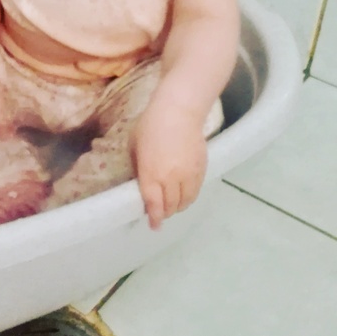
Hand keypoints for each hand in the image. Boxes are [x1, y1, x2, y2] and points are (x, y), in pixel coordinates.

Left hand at [131, 97, 207, 229]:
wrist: (179, 111)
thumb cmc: (151, 124)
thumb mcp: (135, 146)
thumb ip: (138, 167)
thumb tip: (141, 181)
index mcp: (151, 174)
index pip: (155, 205)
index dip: (155, 218)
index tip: (154, 225)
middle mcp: (171, 179)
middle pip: (171, 207)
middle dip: (165, 212)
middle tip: (160, 210)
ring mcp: (189, 175)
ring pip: (186, 202)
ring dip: (178, 206)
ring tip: (172, 203)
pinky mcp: (202, 169)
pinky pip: (196, 191)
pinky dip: (189, 196)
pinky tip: (184, 192)